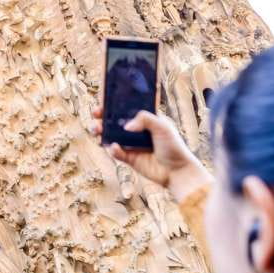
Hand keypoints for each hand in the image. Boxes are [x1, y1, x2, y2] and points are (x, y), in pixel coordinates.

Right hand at [90, 109, 212, 201]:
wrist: (177, 171)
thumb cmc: (174, 146)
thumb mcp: (162, 126)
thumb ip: (144, 119)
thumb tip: (126, 126)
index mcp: (144, 119)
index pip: (126, 108)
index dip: (113, 104)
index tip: (103, 100)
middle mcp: (136, 130)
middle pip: (114, 121)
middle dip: (102, 117)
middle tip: (96, 114)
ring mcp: (131, 144)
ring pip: (111, 136)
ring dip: (101, 132)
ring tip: (97, 130)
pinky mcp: (129, 158)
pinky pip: (116, 152)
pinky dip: (113, 149)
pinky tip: (114, 147)